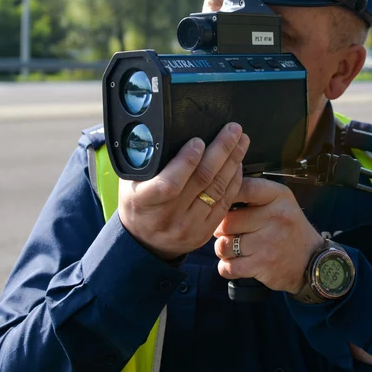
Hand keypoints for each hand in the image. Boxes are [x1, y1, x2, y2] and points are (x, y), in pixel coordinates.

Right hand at [119, 123, 249, 261]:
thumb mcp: (130, 182)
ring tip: (241, 141)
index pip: (169, 182)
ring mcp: (188, 226)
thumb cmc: (138, 203)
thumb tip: (168, 133)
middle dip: (221, 151)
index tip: (199, 140)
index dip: (187, 161)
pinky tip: (238, 164)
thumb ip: (146, 161)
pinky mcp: (204, 232)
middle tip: (233, 130)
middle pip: (201, 181)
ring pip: (217, 190)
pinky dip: (234, 181)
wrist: (143, 241)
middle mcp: (168, 216)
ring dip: (232, 162)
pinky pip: (225, 203)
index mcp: (144, 202)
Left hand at [213, 178, 324, 293]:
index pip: (244, 188)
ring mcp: (267, 243)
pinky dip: (226, 267)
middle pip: (227, 221)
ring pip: (223, 245)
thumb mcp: (282, 203)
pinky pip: (227, 266)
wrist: (312, 261)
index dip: (226, 195)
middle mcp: (274, 217)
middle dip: (221, 228)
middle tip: (227, 231)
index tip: (221, 202)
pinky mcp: (261, 265)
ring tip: (232, 248)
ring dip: (222, 249)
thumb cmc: (290, 230)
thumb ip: (254, 194)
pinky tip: (235, 263)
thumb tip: (219, 194)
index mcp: (279, 197)